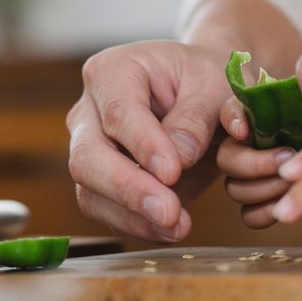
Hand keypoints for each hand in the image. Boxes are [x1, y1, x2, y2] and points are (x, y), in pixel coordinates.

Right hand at [67, 39, 237, 241]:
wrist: (201, 93)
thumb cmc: (205, 80)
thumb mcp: (213, 85)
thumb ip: (196, 118)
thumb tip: (178, 159)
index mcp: (112, 71)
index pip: (117, 113)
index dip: (143, 146)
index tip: (174, 172)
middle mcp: (88, 110)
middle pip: (87, 158)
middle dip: (128, 190)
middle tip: (169, 212)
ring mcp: (87, 147)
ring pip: (90, 192)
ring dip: (133, 217)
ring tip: (178, 227)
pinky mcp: (98, 181)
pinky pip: (105, 210)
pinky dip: (137, 226)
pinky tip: (170, 230)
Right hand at [215, 124, 296, 228]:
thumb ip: (282, 102)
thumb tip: (254, 119)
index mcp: (248, 117)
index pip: (229, 114)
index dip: (233, 122)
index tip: (244, 131)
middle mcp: (238, 147)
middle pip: (227, 160)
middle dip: (258, 164)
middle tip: (289, 160)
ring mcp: (243, 178)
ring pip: (236, 189)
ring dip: (266, 188)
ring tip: (294, 182)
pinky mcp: (256, 204)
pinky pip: (248, 215)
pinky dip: (267, 211)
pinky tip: (288, 202)